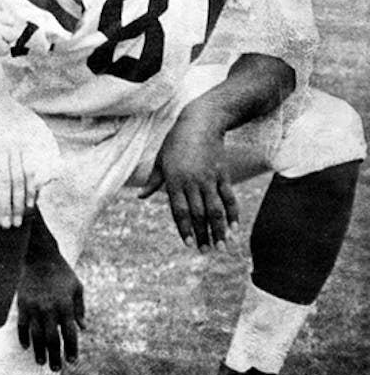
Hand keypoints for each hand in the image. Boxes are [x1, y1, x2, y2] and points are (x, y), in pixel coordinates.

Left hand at [0, 92, 59, 227]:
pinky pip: (31, 168)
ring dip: (20, 201)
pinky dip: (32, 187)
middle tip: (6, 227)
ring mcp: (15, 143)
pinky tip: (31, 203)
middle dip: (6, 206)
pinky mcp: (27, 142)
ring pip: (20, 177)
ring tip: (19, 220)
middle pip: (4, 180)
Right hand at [16, 247, 85, 371]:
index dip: (71, 349)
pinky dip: (24, 337)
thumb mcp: (77, 287)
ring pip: (36, 335)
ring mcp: (34, 307)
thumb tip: (83, 328)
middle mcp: (50, 309)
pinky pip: (22, 325)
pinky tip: (26, 347)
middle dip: (55, 356)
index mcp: (65, 306)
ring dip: (39, 351)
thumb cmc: (62, 272)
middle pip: (52, 339)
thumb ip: (80, 309)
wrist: (39, 257)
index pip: (69, 334)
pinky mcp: (22, 304)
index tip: (73, 361)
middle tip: (56, 369)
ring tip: (41, 363)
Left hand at [138, 117, 237, 252]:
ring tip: (222, 247)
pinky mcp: (223, 174)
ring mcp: (209, 179)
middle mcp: (192, 182)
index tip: (189, 245)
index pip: (179, 211)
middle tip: (207, 252)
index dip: (185, 229)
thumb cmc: (175, 142)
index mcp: (174, 181)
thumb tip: (141, 197)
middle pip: (199, 214)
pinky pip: (229, 198)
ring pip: (216, 209)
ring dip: (220, 230)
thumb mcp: (160, 160)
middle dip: (203, 235)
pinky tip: (234, 228)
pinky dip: (233, 214)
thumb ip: (154, 181)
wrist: (200, 122)